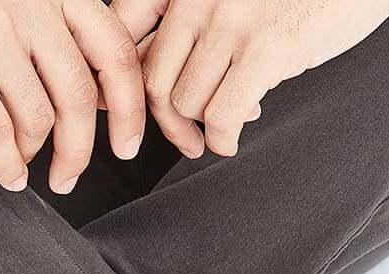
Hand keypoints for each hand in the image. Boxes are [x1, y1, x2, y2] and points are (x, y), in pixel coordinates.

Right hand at [0, 0, 145, 192]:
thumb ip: (58, 36)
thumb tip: (104, 103)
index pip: (115, 53)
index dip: (131, 109)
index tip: (128, 147)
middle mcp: (30, 1)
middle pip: (79, 98)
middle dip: (79, 152)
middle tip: (68, 178)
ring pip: (37, 118)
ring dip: (33, 154)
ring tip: (22, 161)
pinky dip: (6, 164)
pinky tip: (8, 176)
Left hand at [112, 0, 388, 156]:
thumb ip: (200, 23)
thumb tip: (166, 85)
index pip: (124, 25)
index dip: (121, 74)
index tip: (134, 106)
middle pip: (153, 76)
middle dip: (166, 121)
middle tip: (186, 139)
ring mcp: (231, 17)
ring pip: (186, 102)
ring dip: (203, 128)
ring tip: (226, 124)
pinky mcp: (266, 47)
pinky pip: (222, 116)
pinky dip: (223, 140)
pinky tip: (232, 141)